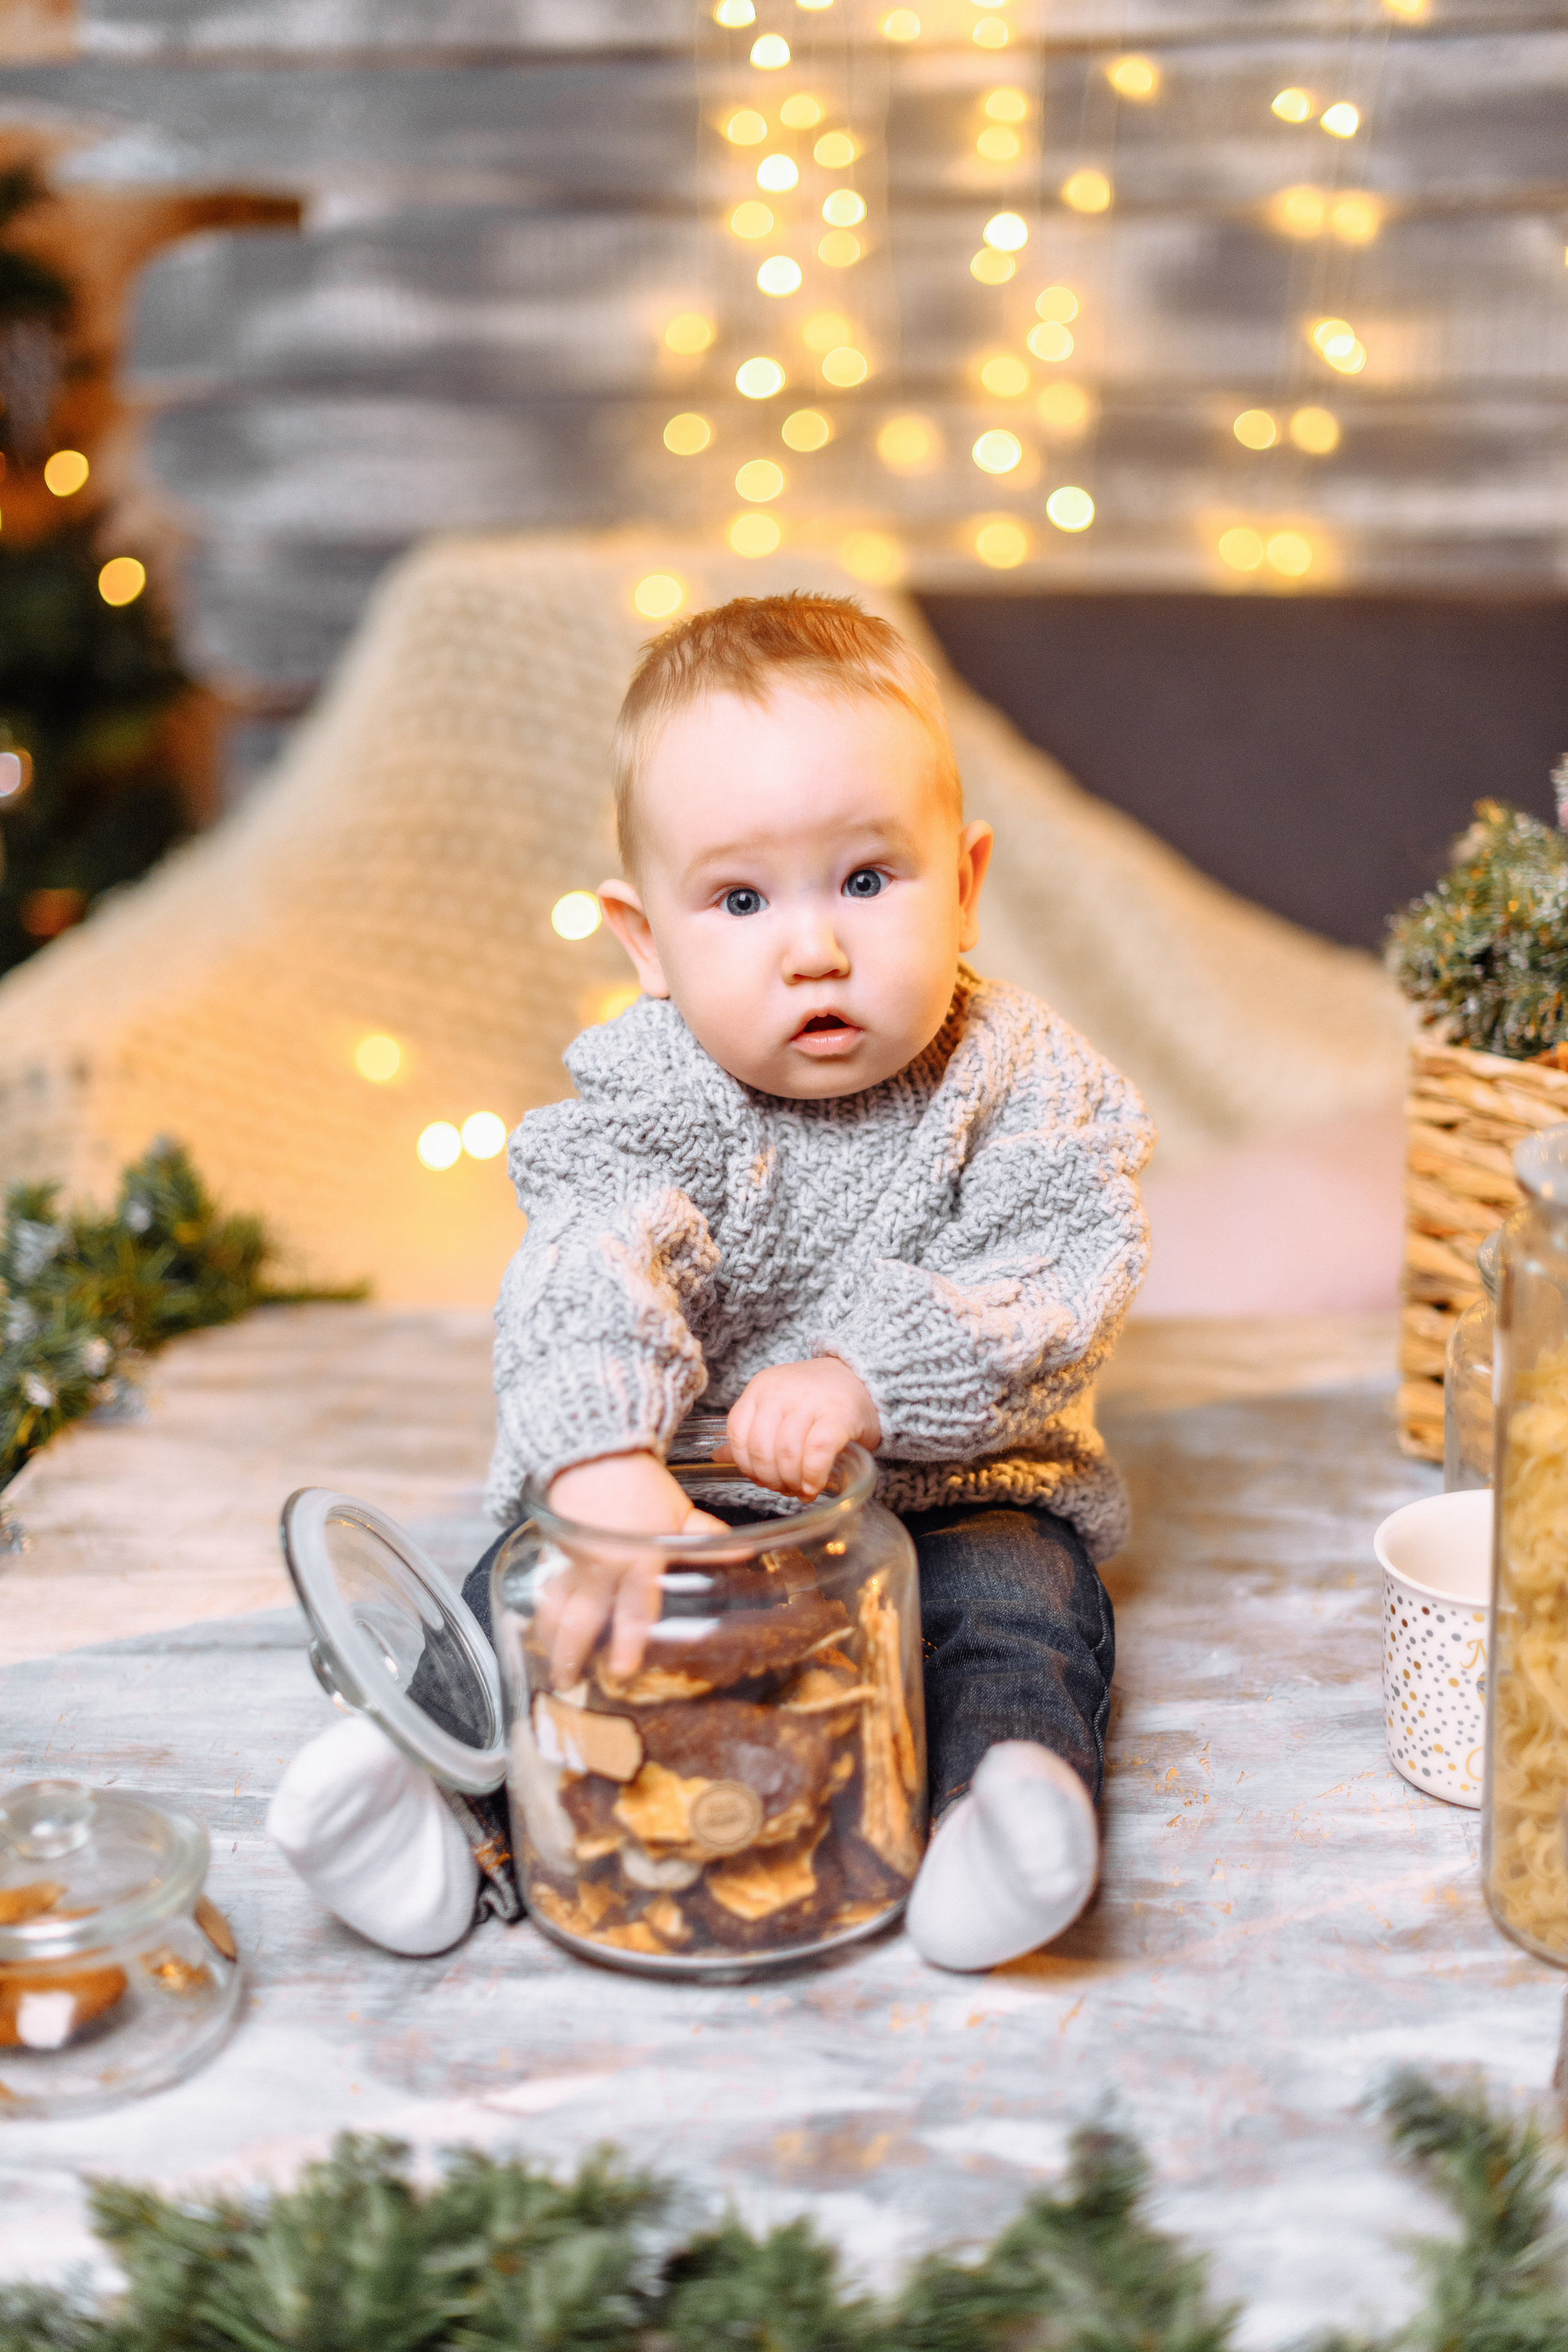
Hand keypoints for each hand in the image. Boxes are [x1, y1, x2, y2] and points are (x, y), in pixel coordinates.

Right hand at [539, 1452, 723, 1688]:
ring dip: (552, 1637)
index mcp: (636, 1557)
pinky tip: (541, 1630)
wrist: (595, 1451)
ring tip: (551, 1665)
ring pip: (558, 1605)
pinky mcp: (555, 1550)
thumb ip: (703, 1537)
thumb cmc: (641, 1483)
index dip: (628, 1642)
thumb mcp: (677, 1510)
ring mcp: (574, 1557)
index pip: (633, 1608)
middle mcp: (602, 1564)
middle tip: (571, 1682)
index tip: (622, 1670)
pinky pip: (549, 1585)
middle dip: (574, 1652)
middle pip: (584, 1617)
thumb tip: (739, 1553)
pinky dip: (545, 1610)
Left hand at [724, 1358, 880, 1499]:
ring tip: (801, 1488)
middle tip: (784, 1488)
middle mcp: (781, 1390)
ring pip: (787, 1454)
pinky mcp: (839, 1413)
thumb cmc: (819, 1400)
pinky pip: (817, 1452)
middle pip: (760, 1449)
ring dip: (792, 1482)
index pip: (737, 1433)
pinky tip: (814, 1486)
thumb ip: (751, 1432)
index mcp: (761, 1387)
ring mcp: (810, 1399)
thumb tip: (717, 1457)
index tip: (760, 1479)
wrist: (865, 1379)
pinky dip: (812, 1476)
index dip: (745, 1465)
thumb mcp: (778, 1409)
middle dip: (770, 1479)